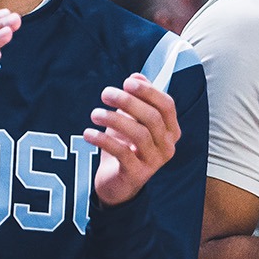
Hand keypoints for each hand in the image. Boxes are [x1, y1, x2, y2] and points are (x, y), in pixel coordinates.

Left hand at [88, 73, 179, 205]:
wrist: (117, 183)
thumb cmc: (126, 147)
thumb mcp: (131, 121)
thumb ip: (137, 99)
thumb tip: (137, 75)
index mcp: (170, 130)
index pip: (167, 105)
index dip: (148, 91)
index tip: (127, 81)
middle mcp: (167, 146)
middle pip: (152, 117)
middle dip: (128, 101)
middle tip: (106, 94)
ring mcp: (154, 162)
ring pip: (139, 134)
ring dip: (114, 120)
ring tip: (94, 114)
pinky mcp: (137, 174)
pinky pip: (122, 152)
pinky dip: (103, 140)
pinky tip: (89, 133)